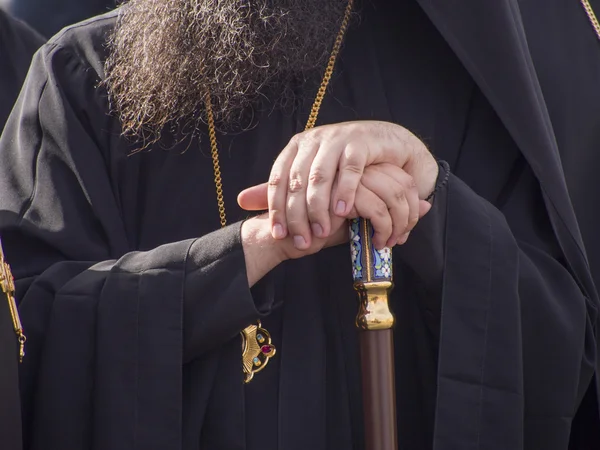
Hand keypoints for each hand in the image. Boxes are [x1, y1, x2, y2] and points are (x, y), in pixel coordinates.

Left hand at [247, 121, 437, 249]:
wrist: (386, 141)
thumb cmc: (345, 161)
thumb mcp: (311, 173)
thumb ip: (282, 189)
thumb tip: (241, 202)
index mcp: (296, 147)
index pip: (278, 179)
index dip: (276, 209)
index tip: (278, 235)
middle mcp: (313, 140)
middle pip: (297, 182)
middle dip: (297, 215)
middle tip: (302, 241)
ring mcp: (336, 139)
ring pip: (320, 177)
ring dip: (319, 207)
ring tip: (322, 232)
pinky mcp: (360, 143)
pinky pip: (349, 171)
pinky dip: (344, 192)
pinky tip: (342, 213)